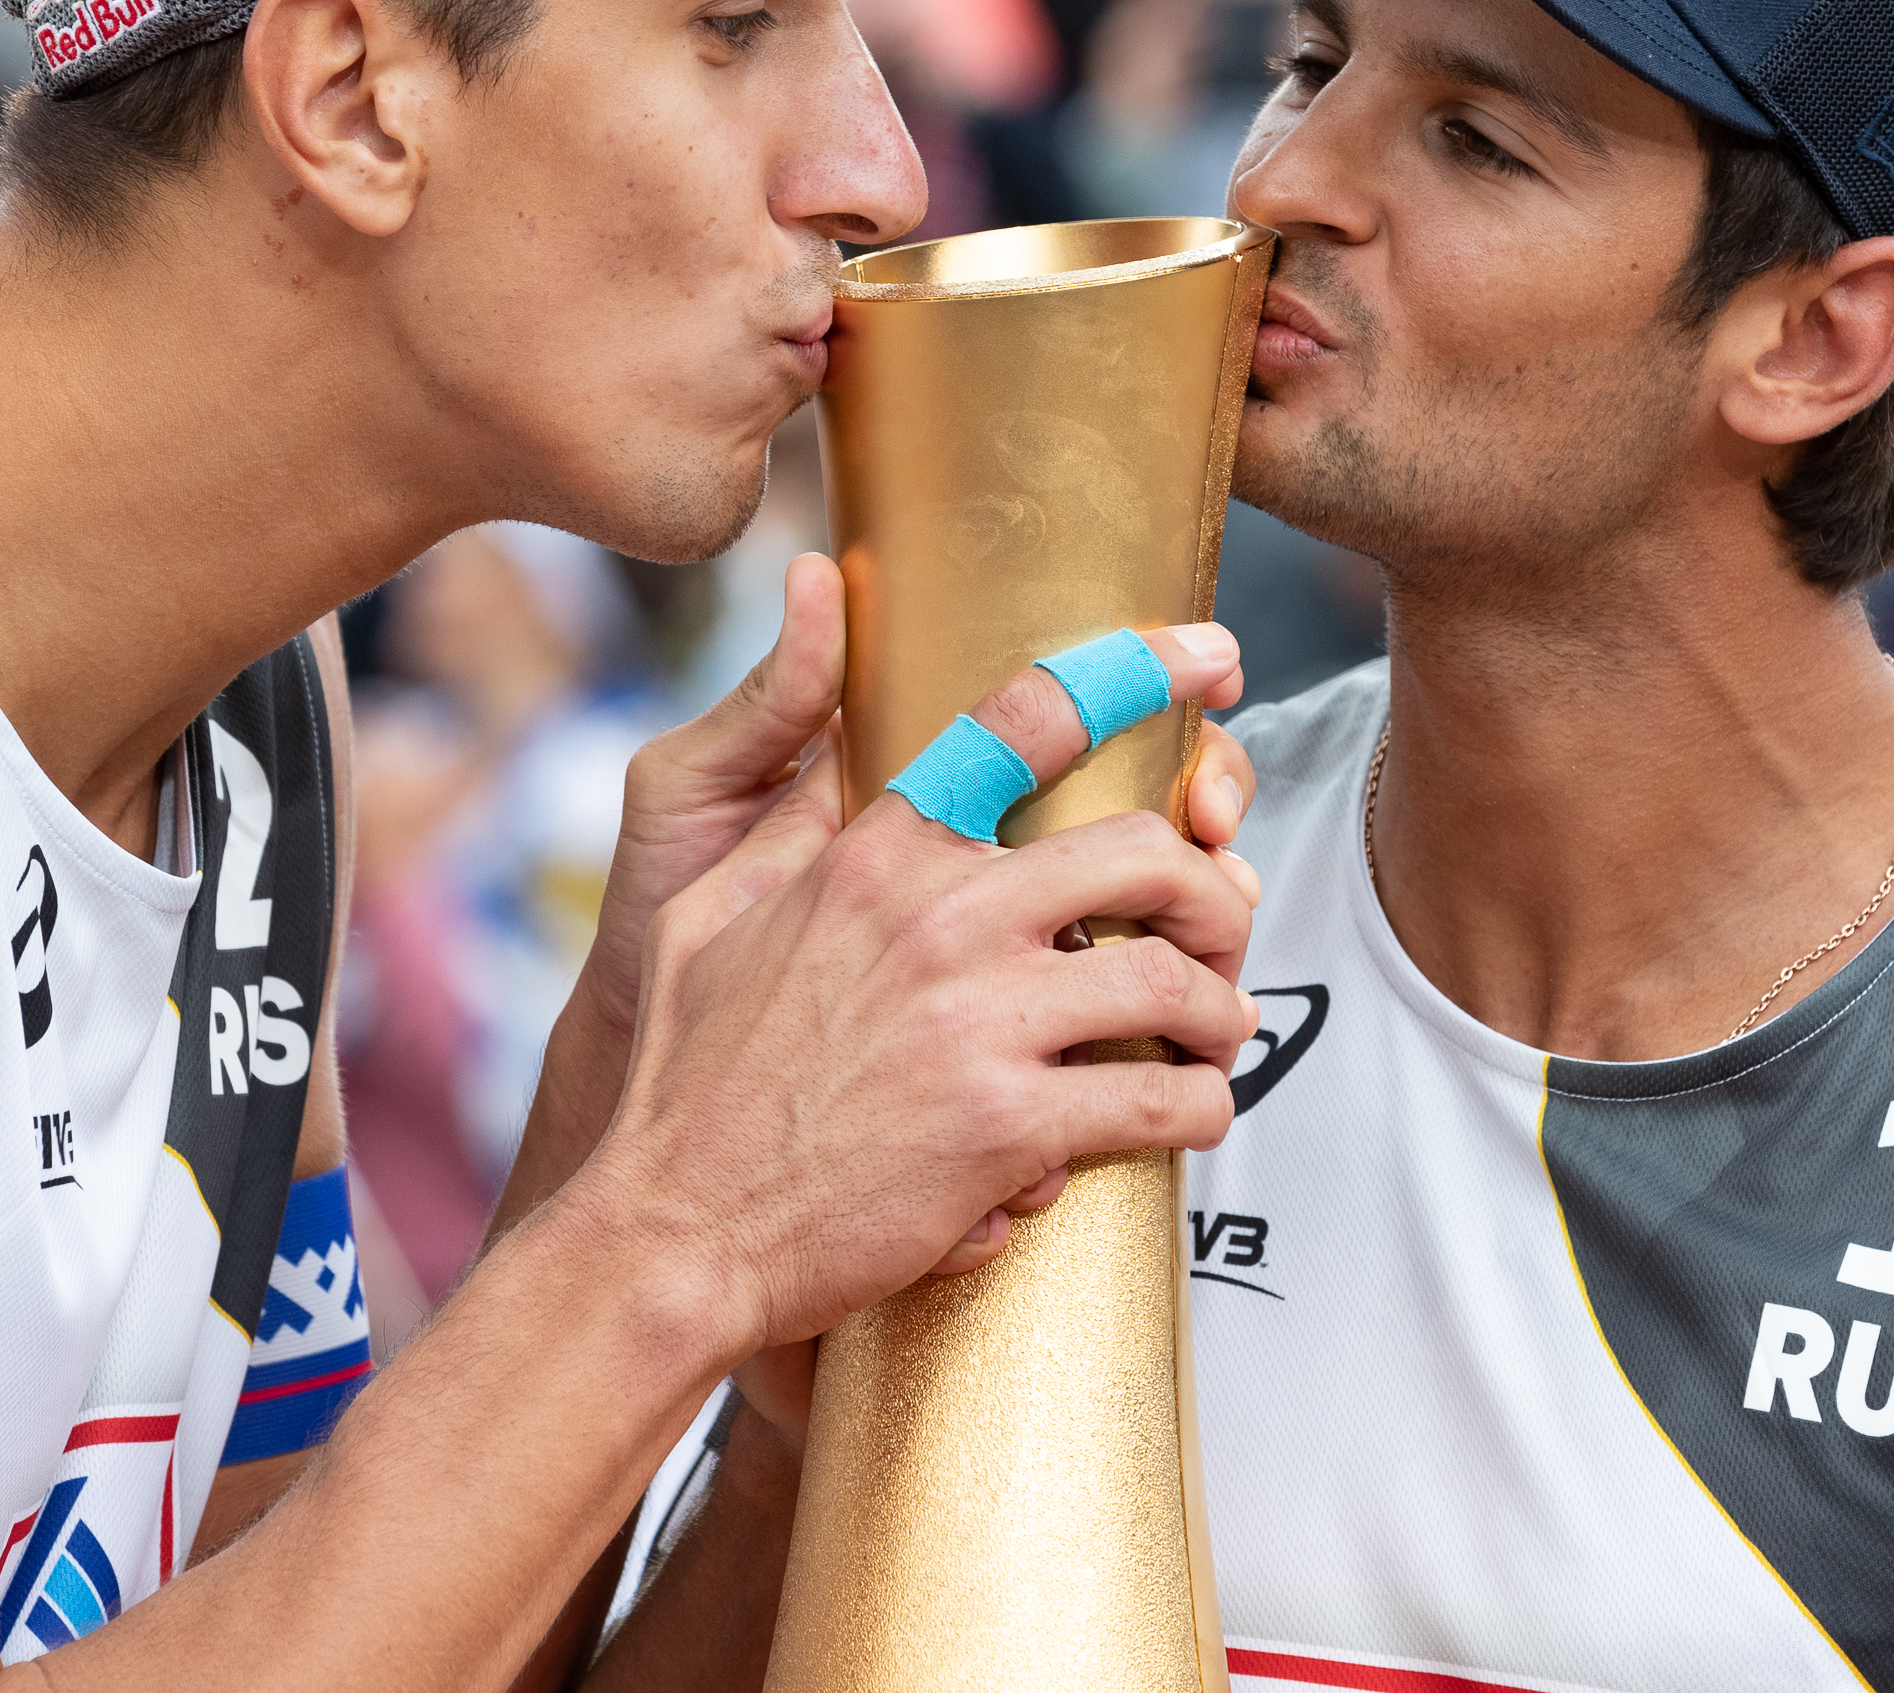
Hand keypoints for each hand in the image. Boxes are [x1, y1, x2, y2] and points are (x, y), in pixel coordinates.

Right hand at [567, 625, 1261, 1360]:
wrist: (675, 1233)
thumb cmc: (691, 1085)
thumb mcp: (708, 919)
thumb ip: (789, 830)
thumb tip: (832, 754)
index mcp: (878, 856)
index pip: (1024, 723)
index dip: (1136, 674)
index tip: (1212, 661)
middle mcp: (939, 919)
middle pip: (1145, 848)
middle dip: (1208, 888)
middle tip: (1218, 929)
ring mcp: (980, 1023)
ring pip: (1171, 980)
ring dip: (1218, 1009)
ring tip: (1216, 1034)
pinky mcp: (1008, 1128)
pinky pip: (1158, 1101)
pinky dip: (1198, 1108)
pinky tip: (1192, 1114)